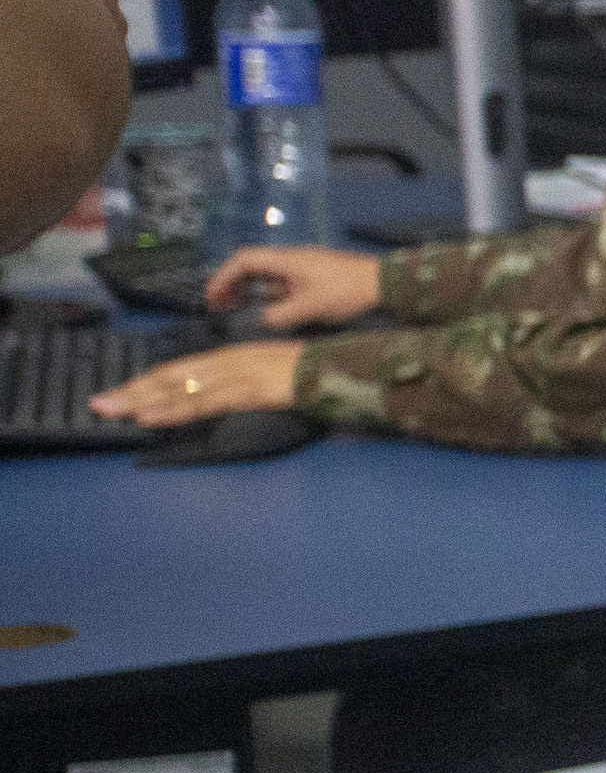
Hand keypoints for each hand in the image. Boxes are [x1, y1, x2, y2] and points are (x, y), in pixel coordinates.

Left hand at [89, 340, 305, 427]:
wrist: (340, 368)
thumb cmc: (309, 371)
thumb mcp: (268, 372)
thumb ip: (241, 382)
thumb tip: (219, 395)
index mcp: (230, 356)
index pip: (179, 369)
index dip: (146, 382)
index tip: (120, 393)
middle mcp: (226, 361)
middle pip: (170, 377)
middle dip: (131, 390)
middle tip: (98, 403)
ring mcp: (235, 374)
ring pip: (180, 388)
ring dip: (142, 401)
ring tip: (112, 410)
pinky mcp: (247, 389)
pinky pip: (204, 402)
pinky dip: (174, 409)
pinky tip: (151, 416)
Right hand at [204, 246, 380, 328]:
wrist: (383, 282)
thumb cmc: (348, 291)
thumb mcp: (310, 307)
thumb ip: (280, 315)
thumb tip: (263, 320)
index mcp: (286, 260)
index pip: (244, 261)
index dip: (223, 277)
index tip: (211, 296)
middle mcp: (290, 259)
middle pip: (251, 266)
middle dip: (230, 283)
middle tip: (216, 304)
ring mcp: (301, 267)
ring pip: (265, 275)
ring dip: (247, 288)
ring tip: (231, 307)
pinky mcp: (312, 276)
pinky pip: (281, 282)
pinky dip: (266, 293)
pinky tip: (263, 308)